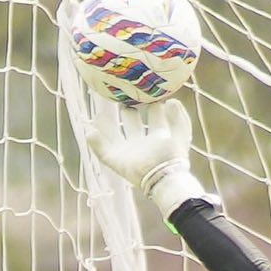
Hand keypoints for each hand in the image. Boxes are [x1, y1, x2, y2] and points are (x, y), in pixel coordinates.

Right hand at [90, 100, 208, 219]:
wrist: (164, 178)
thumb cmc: (173, 158)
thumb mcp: (181, 136)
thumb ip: (179, 118)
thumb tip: (173, 100)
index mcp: (158, 136)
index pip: (153, 115)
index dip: (150, 104)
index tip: (145, 92)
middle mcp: (143, 143)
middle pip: (133, 123)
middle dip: (128, 110)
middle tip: (122, 98)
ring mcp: (129, 153)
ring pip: (115, 136)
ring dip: (106, 124)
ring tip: (98, 113)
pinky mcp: (118, 163)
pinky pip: (103, 153)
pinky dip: (95, 143)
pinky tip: (90, 132)